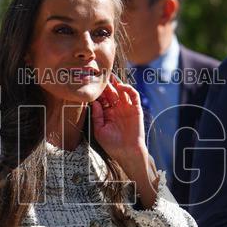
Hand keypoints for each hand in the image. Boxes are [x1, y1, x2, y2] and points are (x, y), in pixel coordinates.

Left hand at [91, 75, 158, 207]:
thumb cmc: (112, 144)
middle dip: (106, 84)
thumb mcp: (99, 130)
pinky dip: (128, 89)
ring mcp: (127, 108)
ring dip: (117, 83)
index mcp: (107, 113)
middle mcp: (117, 109)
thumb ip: (96, 116)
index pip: (102, 98)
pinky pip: (133, 96)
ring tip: (110, 76)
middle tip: (99, 73)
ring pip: (122, 91)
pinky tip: (121, 86)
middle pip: (111, 92)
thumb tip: (93, 102)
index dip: (97, 91)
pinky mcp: (136, 109)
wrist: (127, 152)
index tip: (90, 83)